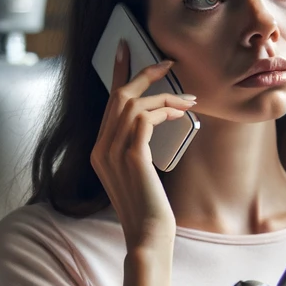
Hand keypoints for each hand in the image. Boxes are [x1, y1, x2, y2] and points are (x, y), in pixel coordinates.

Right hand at [91, 41, 196, 250]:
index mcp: (99, 152)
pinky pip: (145, 118)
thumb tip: (154, 119)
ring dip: (163, 95)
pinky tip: (181, 112)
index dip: (118, 73)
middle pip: (118, 96)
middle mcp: (101, 149)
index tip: (126, 49)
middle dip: (142, 74)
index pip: (108, 104)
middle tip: (166, 62)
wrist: (147, 235)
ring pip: (133, 104)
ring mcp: (113, 153)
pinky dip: (164, 110)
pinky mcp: (131, 156)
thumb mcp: (137, 174)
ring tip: (187, 99)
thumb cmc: (148, 208)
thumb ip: (135, 147)